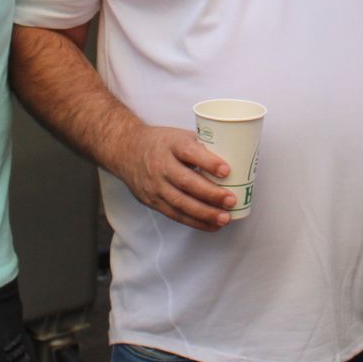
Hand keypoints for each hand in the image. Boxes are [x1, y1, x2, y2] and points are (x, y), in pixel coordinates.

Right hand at [114, 124, 236, 231]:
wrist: (126, 151)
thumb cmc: (162, 142)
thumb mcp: (179, 136)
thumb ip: (202, 147)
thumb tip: (236, 158)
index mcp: (170, 144)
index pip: (189, 152)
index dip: (208, 162)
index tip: (227, 170)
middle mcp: (161, 165)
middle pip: (186, 182)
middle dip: (210, 194)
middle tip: (231, 200)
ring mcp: (155, 186)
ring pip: (181, 203)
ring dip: (205, 213)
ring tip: (225, 218)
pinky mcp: (153, 201)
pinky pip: (175, 215)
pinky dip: (195, 222)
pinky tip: (212, 225)